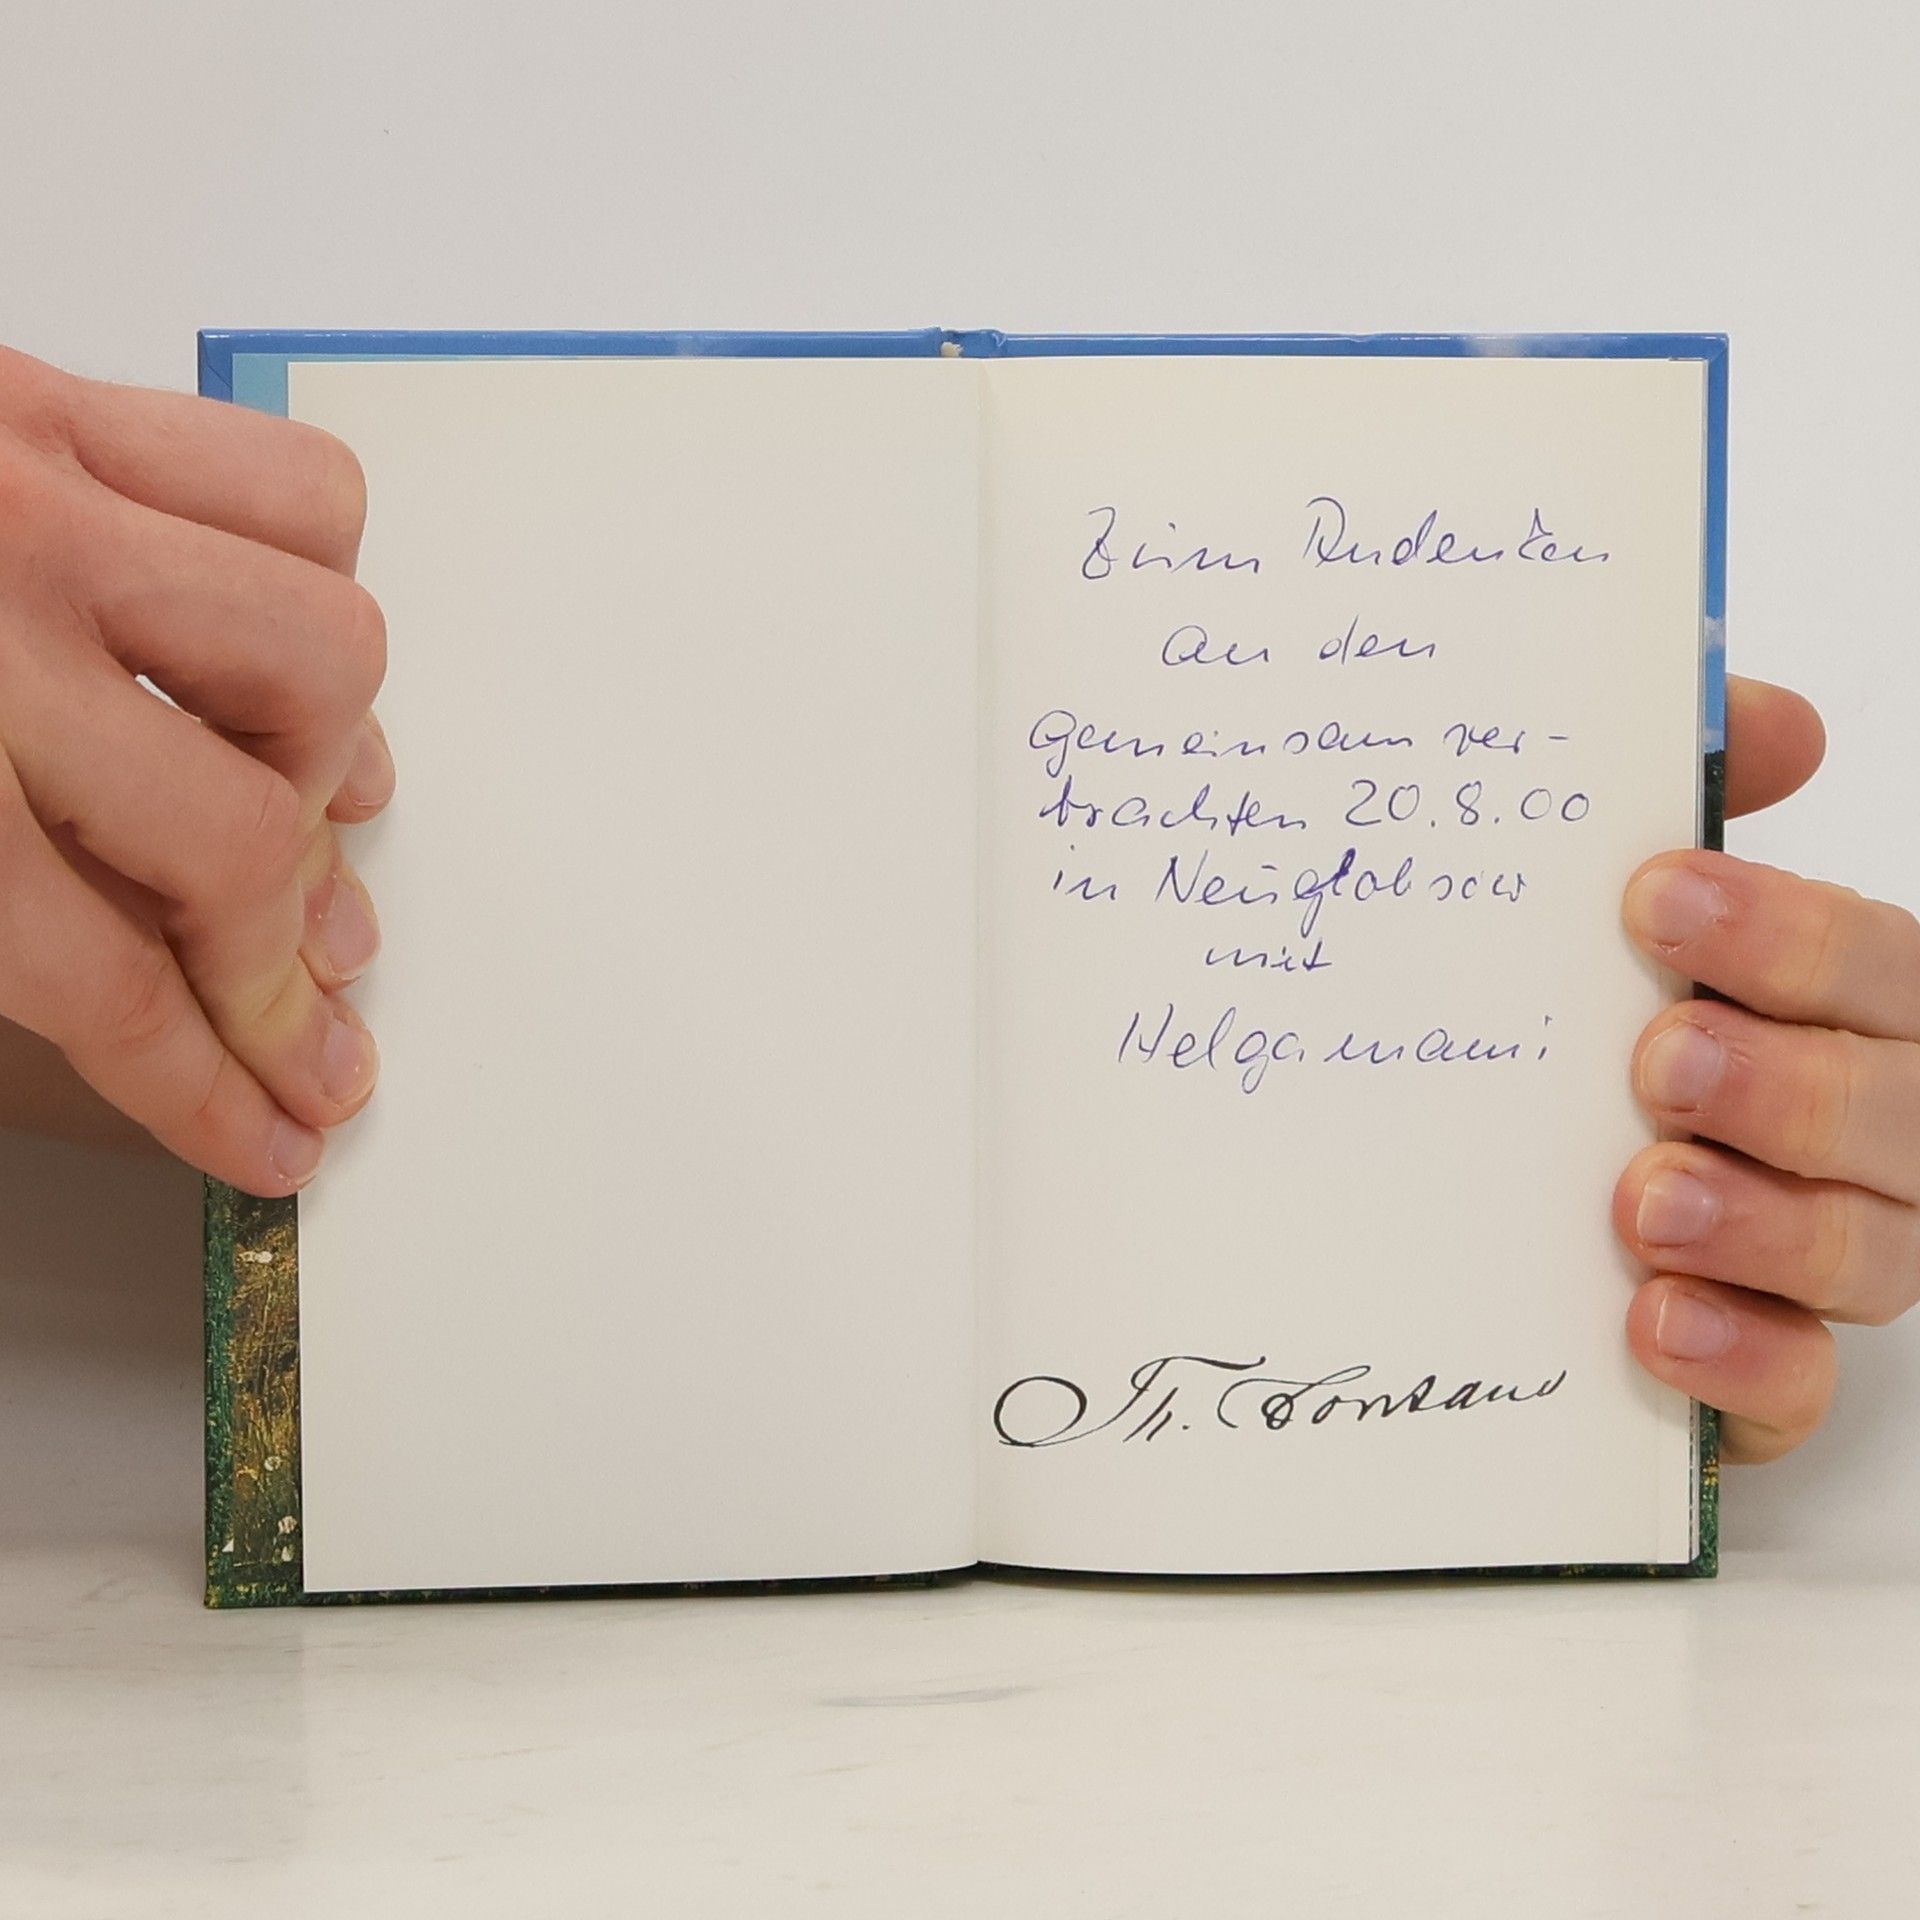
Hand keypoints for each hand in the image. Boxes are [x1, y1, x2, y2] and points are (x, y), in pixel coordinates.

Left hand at [0, 344, 393, 1195]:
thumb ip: (4, 926)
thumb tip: (171, 992)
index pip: (110, 985)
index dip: (210, 1087)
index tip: (273, 1130)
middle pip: (237, 834)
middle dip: (284, 954)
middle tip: (304, 1003)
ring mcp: (35, 494)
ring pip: (321, 651)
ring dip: (328, 755)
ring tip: (298, 805)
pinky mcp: (52, 400)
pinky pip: (298, 491)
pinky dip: (321, 580)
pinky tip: (273, 647)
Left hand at [1614, 673, 1915, 1461]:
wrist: (1525, 1197)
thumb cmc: (1619, 1021)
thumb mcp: (1649, 912)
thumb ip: (1704, 799)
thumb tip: (1780, 722)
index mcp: (1852, 1009)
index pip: (1877, 964)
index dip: (1786, 932)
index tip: (1655, 898)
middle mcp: (1874, 1135)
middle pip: (1894, 1112)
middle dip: (1785, 1085)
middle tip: (1659, 1059)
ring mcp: (1833, 1258)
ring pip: (1865, 1255)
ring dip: (1759, 1224)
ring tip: (1645, 1201)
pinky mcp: (1772, 1372)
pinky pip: (1798, 1388)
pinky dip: (1739, 1359)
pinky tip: (1650, 1322)